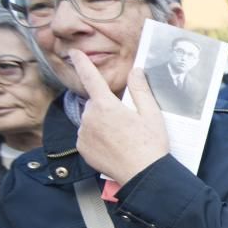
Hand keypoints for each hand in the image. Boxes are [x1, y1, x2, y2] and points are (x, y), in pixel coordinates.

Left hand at [71, 49, 169, 184]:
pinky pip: (87, 136)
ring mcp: (84, 134)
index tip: (75, 53)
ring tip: (122, 138)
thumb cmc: (150, 145)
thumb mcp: (152, 114)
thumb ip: (140, 90)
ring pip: (91, 120)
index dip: (82, 63)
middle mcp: (90, 117)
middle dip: (107, 108)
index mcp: (106, 106)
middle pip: (95, 104)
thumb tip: (135, 71)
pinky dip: (97, 138)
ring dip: (102, 124)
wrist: (143, 175)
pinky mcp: (82, 149)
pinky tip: (113, 147)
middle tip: (128, 123)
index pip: (91, 78)